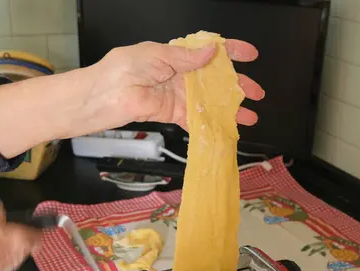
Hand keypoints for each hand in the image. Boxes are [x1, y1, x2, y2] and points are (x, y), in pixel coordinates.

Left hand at [83, 39, 263, 130]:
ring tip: (249, 117)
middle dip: (238, 86)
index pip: (210, 51)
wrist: (103, 97)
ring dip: (230, 109)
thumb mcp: (156, 54)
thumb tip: (211, 51)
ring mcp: (178, 95)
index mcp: (177, 55)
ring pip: (210, 102)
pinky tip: (227, 130)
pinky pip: (196, 120)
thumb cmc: (122, 69)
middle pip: (216, 80)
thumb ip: (185, 56)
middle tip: (256, 93)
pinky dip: (211, 126)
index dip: (232, 51)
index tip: (251, 54)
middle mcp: (180, 75)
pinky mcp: (173, 114)